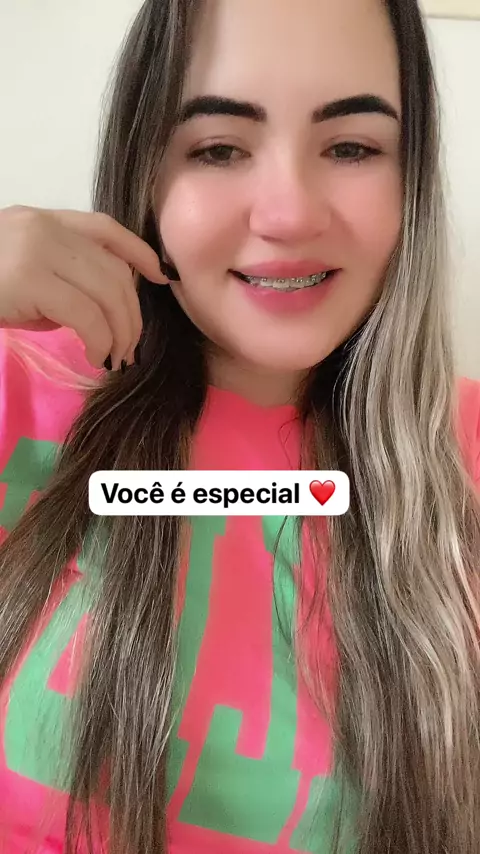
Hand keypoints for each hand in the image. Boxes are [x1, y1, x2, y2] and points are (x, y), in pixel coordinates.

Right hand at [0, 205, 166, 369]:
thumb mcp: (20, 276)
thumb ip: (60, 282)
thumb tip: (93, 315)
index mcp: (44, 221)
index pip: (105, 228)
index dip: (140, 252)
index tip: (161, 276)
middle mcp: (46, 228)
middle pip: (114, 269)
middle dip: (131, 313)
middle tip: (129, 348)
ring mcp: (39, 250)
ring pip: (107, 292)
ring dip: (121, 332)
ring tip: (115, 358)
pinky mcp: (31, 280)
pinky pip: (86, 315)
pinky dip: (100, 341)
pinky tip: (95, 357)